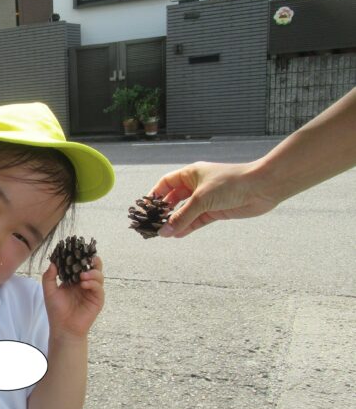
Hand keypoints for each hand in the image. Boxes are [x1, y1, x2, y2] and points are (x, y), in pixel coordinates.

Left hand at [42, 256, 103, 338]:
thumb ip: (49, 277)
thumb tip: (52, 263)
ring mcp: (92, 291)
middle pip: (93, 267)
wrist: (63, 328)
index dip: (79, 256)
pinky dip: (93, 283)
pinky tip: (84, 284)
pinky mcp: (97, 300)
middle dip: (91, 260)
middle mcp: (85, 283)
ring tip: (82, 275)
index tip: (75, 248)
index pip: (79, 264)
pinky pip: (99, 288)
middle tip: (86, 257)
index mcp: (74, 280)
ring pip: (99, 275)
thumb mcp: (49, 291)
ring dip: (92, 272)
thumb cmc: (56, 311)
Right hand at [150, 161, 276, 236]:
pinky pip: (197, 220)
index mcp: (191, 173)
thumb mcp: (201, 199)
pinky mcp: (216, 211)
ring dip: (176, 222)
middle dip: (164, 211)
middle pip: (174, 199)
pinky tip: (178, 235)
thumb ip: (181, 217)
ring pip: (186, 212)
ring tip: (163, 233)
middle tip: (152, 224)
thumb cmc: (231, 183)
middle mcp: (197, 185)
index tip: (146, 208)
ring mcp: (207, 199)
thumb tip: (164, 231)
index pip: (167, 183)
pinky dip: (188, 227)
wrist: (262, 187)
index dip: (155, 194)